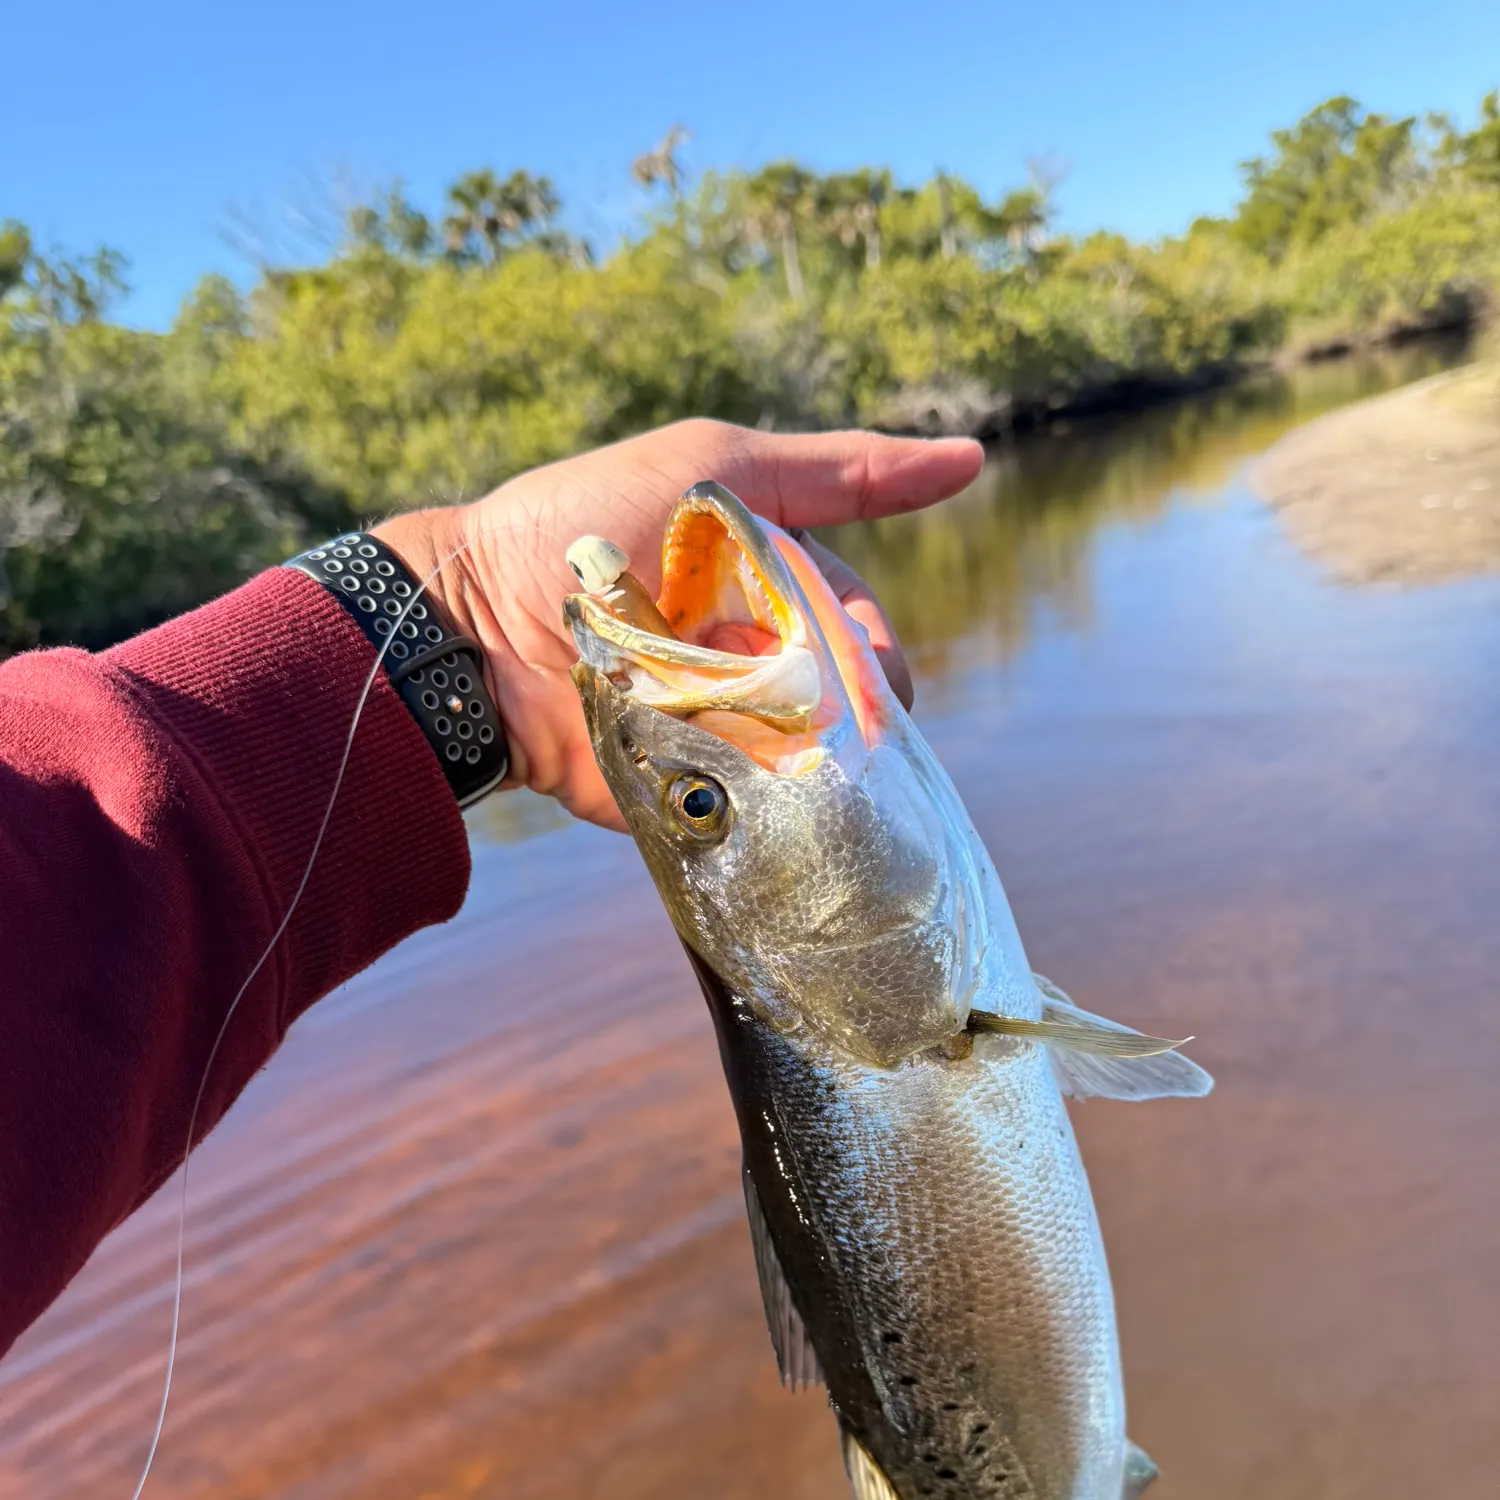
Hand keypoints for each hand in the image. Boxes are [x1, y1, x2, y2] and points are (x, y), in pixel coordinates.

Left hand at [375, 419, 982, 828]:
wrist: (475, 625)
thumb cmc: (590, 523)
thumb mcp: (718, 466)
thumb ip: (838, 472)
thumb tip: (970, 458)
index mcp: (768, 593)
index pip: (858, 625)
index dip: (868, 640)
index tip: (862, 656)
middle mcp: (753, 664)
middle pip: (844, 702)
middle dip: (843, 707)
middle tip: (801, 705)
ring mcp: (721, 733)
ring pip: (814, 765)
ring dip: (810, 763)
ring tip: (769, 752)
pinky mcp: (684, 792)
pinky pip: (757, 814)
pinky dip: (770, 809)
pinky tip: (763, 803)